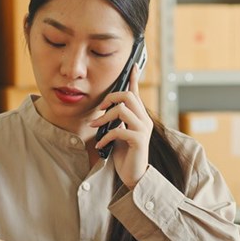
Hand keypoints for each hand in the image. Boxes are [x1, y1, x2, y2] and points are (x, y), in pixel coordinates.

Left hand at [91, 65, 152, 188]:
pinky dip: (105, 137)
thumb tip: (105, 109)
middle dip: (110, 99)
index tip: (133, 65)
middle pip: (127, 96)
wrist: (133, 176)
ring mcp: (143, 130)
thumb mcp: (118, 132)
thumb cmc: (124, 154)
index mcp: (139, 116)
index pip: (136, 93)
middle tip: (99, 110)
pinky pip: (119, 130)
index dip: (134, 78)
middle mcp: (144, 120)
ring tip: (96, 128)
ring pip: (122, 110)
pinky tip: (101, 144)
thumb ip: (116, 120)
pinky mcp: (139, 141)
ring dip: (105, 118)